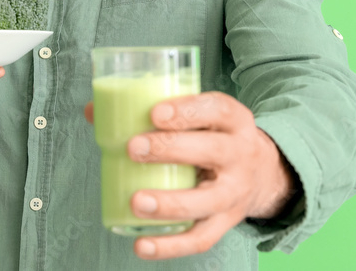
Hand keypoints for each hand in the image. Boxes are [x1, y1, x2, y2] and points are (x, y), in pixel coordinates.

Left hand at [84, 91, 299, 259]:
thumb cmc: (214, 136)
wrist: (261, 173)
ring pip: (206, 201)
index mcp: (234, 120)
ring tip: (136, 201)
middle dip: (170, 149)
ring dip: (170, 203)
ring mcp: (234, 192)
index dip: (188, 110)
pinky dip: (170, 246)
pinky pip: (201, 238)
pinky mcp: (226, 222)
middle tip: (133, 148)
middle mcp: (240, 155)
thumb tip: (94, 110)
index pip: (217, 109)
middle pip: (212, 151)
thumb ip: (153, 110)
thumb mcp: (199, 116)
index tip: (155, 112)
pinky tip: (141, 245)